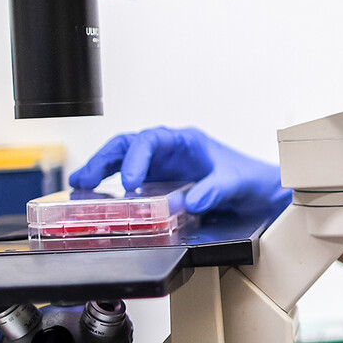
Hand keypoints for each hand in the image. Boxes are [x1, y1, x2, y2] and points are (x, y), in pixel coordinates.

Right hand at [69, 127, 290, 214]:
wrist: (262, 192)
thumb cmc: (252, 179)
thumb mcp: (238, 183)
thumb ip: (216, 189)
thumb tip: (191, 201)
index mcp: (186, 141)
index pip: (151, 141)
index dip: (136, 159)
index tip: (129, 182)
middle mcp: (170, 150)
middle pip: (128, 146)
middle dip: (104, 160)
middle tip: (85, 180)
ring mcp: (163, 166)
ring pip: (124, 160)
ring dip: (101, 170)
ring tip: (79, 185)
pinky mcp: (160, 183)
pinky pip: (130, 180)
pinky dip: (111, 186)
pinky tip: (95, 197)